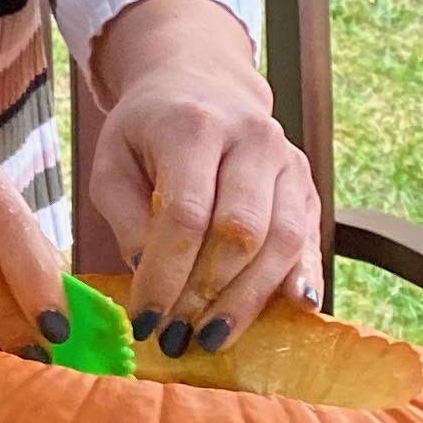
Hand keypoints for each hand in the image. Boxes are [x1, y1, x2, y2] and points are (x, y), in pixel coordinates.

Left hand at [82, 3, 322, 352]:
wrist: (198, 84)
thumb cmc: (145, 133)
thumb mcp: (113, 164)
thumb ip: (126, 216)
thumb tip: (148, 272)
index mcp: (195, 126)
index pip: (186, 214)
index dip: (166, 274)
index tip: (144, 320)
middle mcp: (252, 138)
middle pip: (240, 232)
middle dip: (206, 294)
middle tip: (177, 336)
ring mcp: (287, 160)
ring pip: (281, 241)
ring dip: (247, 299)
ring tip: (212, 337)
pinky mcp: (306, 183)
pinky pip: (309, 239)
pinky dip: (300, 279)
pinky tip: (292, 310)